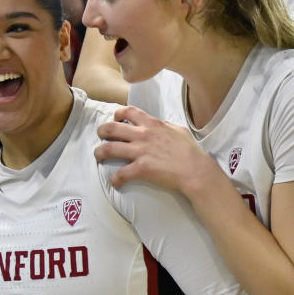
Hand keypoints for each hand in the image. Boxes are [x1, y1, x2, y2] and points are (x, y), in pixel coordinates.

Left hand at [94, 105, 216, 194]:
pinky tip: (115, 182)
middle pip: (111, 128)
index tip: (115, 120)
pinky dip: (115, 179)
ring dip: (99, 153)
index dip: (117, 114)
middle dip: (101, 132)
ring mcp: (140, 152)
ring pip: (108, 149)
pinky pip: (120, 174)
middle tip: (101, 137)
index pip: (129, 111)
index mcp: (152, 124)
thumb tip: (159, 125)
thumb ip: (165, 126)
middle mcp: (143, 135)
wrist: (195, 170)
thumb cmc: (190, 151)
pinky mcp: (141, 168)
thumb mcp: (178, 130)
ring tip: (98, 157)